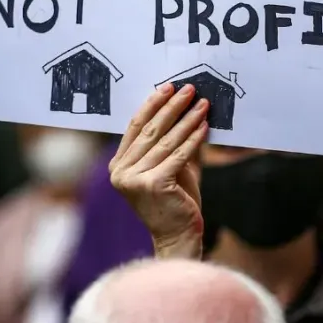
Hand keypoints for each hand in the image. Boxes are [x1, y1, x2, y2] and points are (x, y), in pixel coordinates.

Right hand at [109, 83, 208, 258]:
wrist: (178, 236)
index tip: (168, 87)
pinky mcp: (153, 185)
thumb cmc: (175, 201)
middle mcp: (121, 172)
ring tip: (202, 105)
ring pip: (166, 141)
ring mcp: (134, 179)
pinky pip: (178, 155)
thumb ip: (173, 141)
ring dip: (187, 120)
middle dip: (172, 107)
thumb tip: (187, 107)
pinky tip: (204, 126)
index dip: (152, 105)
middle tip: (189, 89)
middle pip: (150, 130)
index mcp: (118, 166)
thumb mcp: (171, 166)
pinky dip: (193, 139)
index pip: (135, 127)